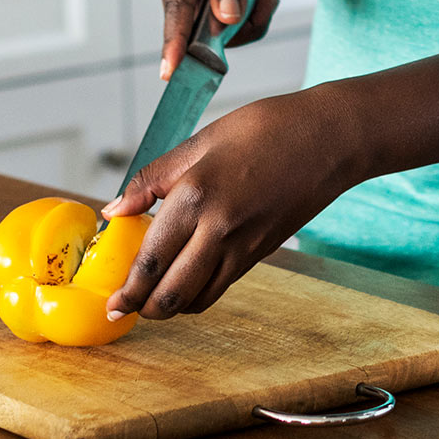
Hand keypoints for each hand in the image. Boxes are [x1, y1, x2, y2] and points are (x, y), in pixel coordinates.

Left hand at [100, 91, 360, 319]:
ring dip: (170, 307)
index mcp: (196, 195)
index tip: (110, 302)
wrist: (328, 139)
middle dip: (141, 309)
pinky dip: (198, 295)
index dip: (126, 289)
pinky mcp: (260, 253)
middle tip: (123, 307)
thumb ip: (152, 179)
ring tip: (151, 298)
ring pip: (197, 300)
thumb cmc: (267, 129)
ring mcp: (243, 246)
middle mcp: (218, 229)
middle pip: (170, 293)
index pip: (150, 259)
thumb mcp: (200, 141)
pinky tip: (186, 281)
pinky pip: (221, 287)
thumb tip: (115, 209)